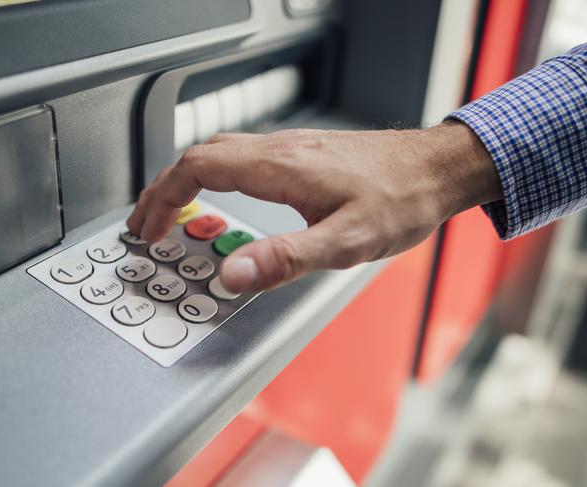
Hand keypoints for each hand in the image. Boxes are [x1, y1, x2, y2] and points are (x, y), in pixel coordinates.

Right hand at [127, 122, 500, 292]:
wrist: (438, 169)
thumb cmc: (401, 199)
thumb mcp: (345, 241)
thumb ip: (286, 259)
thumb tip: (232, 274)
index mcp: (279, 167)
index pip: (196, 169)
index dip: (163, 198)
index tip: (149, 228)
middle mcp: (280, 150)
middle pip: (200, 156)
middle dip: (165, 190)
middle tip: (150, 224)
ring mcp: (294, 148)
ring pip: (222, 154)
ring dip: (190, 181)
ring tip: (178, 214)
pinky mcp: (307, 155)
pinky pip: (246, 159)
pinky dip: (219, 178)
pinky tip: (230, 200)